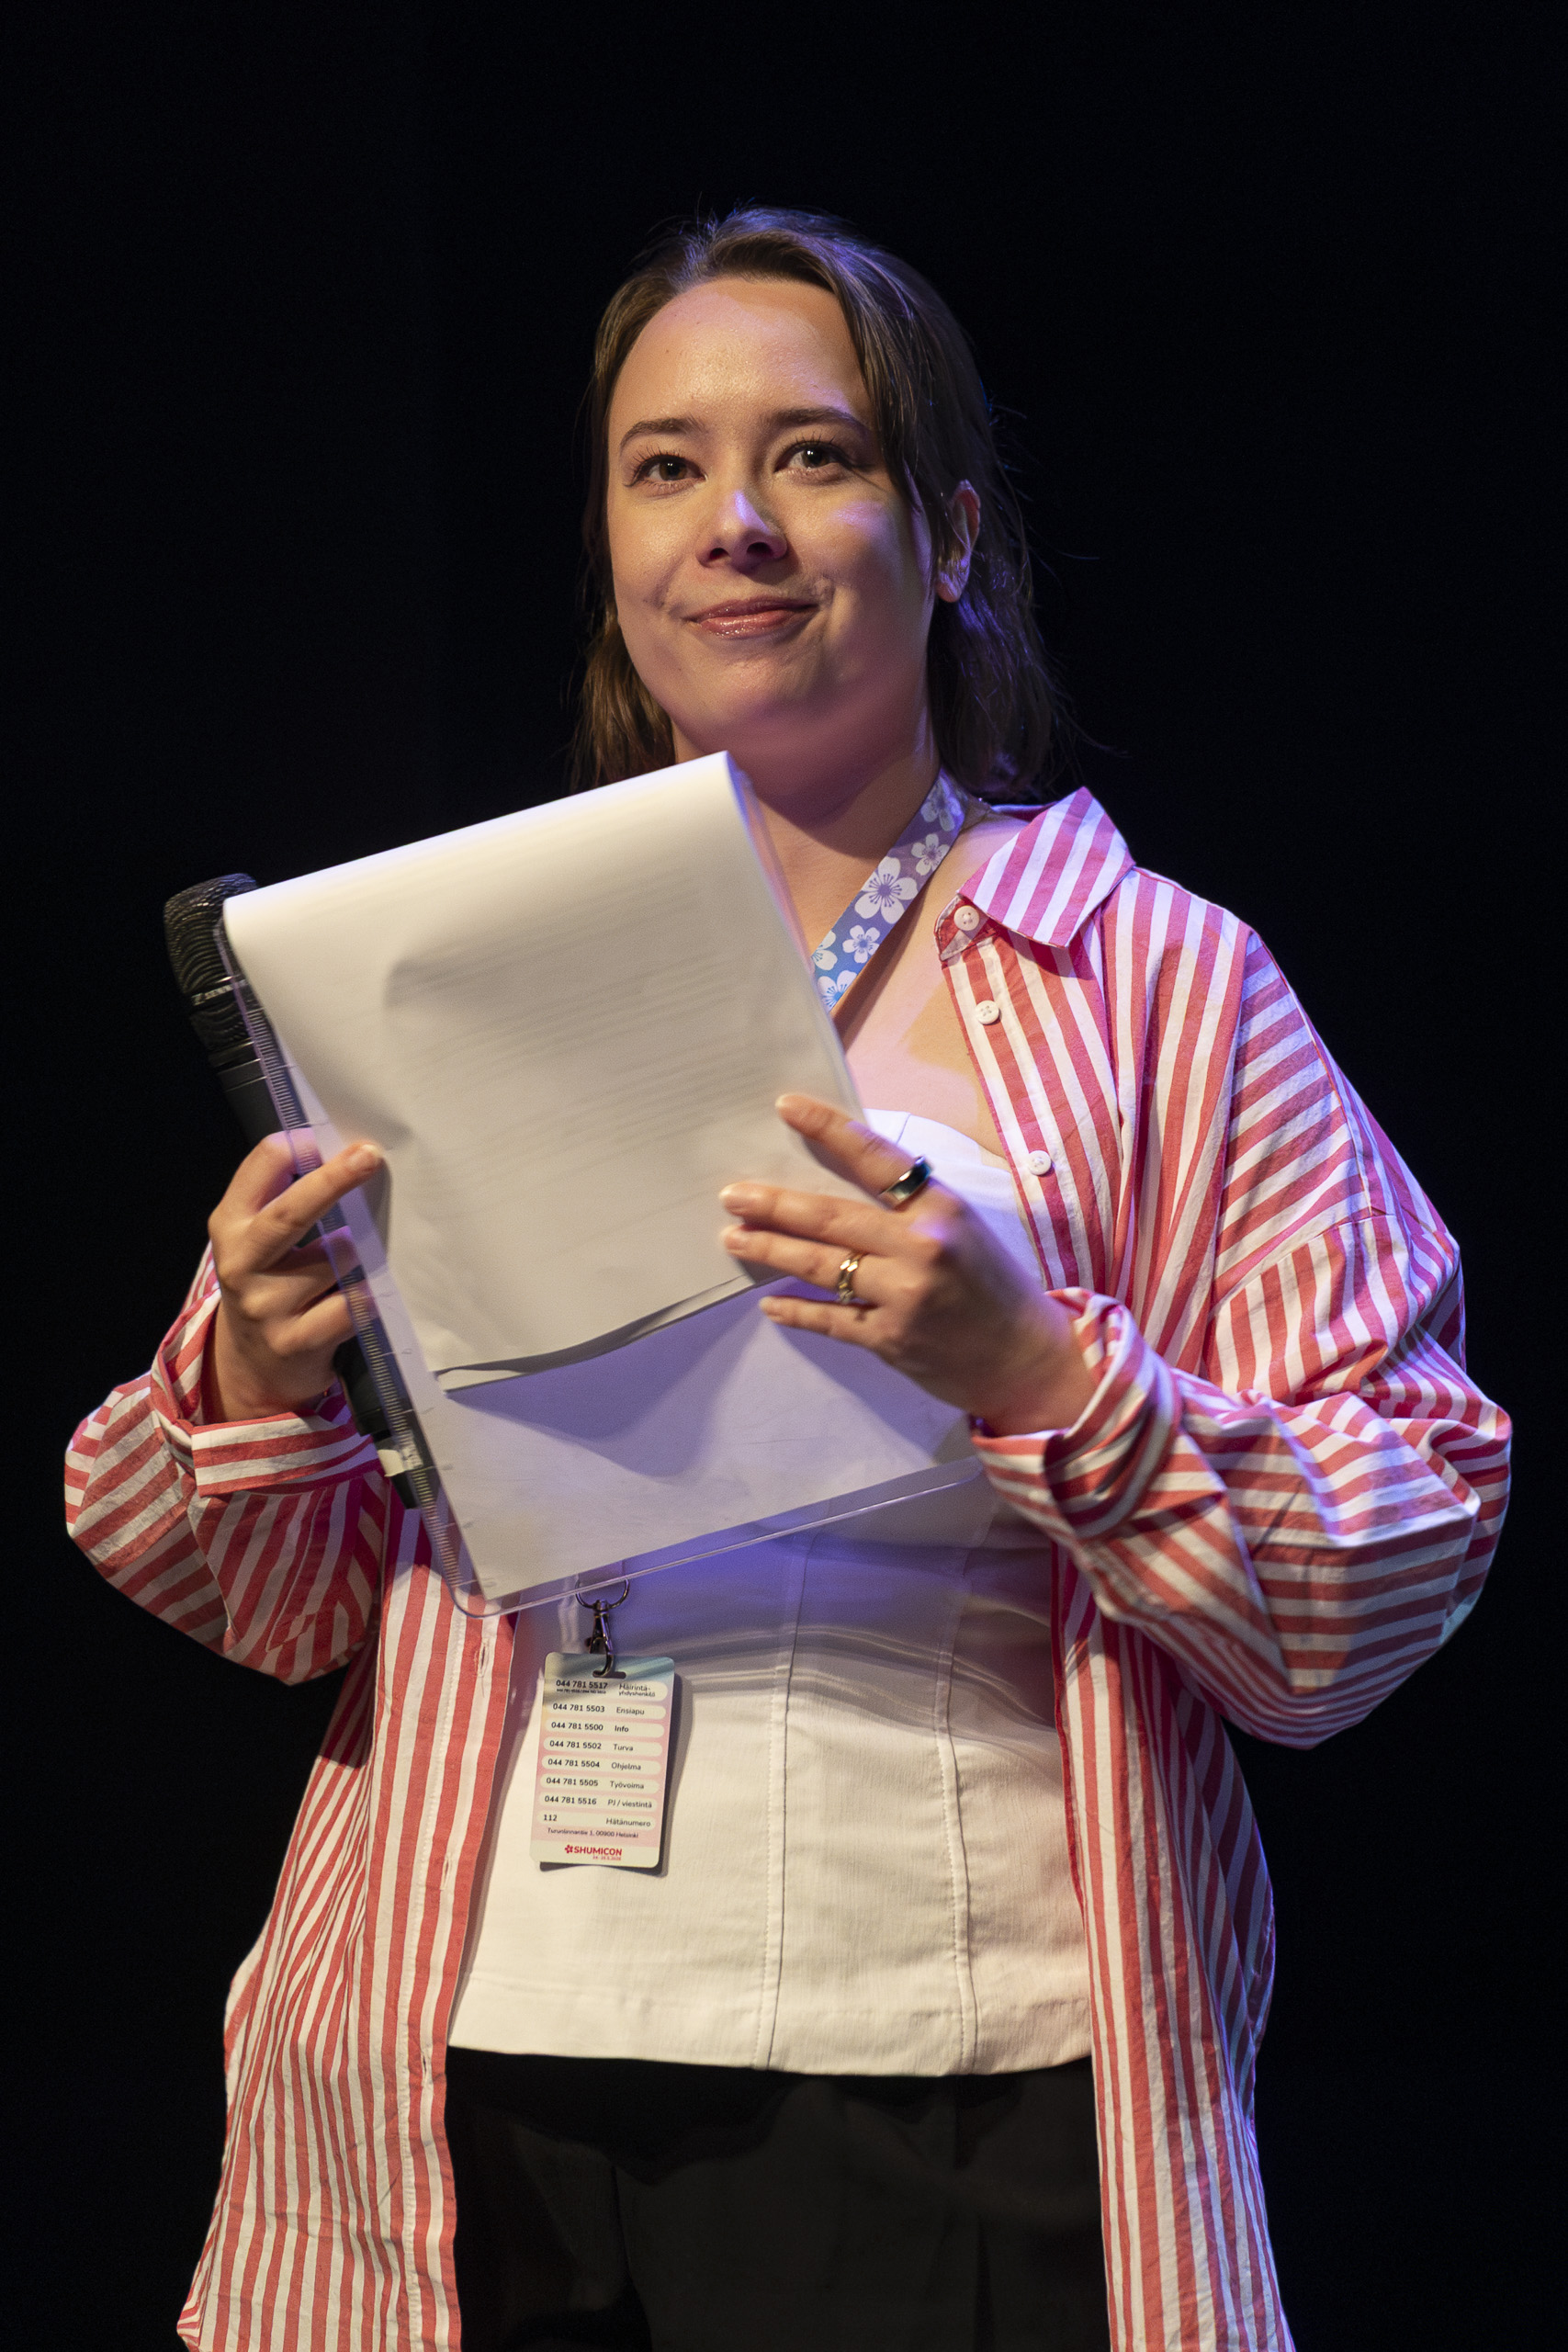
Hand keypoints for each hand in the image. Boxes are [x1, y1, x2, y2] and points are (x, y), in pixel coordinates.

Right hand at [206, 1134, 382, 1421]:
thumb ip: (283, 1197)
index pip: (261, 1168)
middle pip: (288, 1214)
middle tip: (368, 1156)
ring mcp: (266, 1306)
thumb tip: (341, 1150)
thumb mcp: (256, 1239)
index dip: (299, 1148)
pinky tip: (373, 1291)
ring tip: (364, 1256)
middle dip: (331, 1181)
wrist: (251, 1368)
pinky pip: (350, 1304)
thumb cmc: (269, 1285)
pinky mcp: (296, 1341)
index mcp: (229, 1226)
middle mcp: (241, 1264)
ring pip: (334, 1259)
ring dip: (360, 1251)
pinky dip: (368, 1293)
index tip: (335, 1139)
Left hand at [719, 1095, 1094, 1436]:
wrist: (1025, 1358)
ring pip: (820, 1266)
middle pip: (831, 1217)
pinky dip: (795, 1310)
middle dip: (775, 1204)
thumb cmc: (993, 1284)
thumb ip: (909, 1206)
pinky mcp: (890, 1340)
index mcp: (940, 1210)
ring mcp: (903, 1297)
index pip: (876, 1158)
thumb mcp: (962, 1228)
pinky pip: (829, 1319)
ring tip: (734, 1237)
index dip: (828, 1129)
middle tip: (733, 1195)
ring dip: (771, 1249)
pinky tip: (769, 1301)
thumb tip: (844, 1175)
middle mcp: (921, 1249)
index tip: (787, 1108)